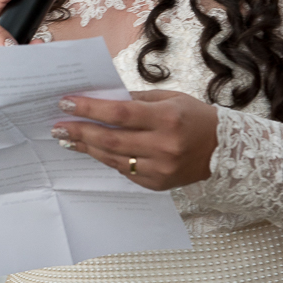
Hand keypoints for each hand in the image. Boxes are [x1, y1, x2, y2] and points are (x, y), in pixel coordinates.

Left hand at [52, 90, 217, 191]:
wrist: (224, 150)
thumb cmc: (194, 116)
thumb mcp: (169, 98)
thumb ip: (136, 100)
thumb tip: (102, 99)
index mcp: (166, 118)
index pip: (119, 113)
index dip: (89, 109)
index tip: (66, 102)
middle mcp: (163, 145)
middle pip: (111, 139)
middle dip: (80, 131)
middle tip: (57, 125)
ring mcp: (161, 168)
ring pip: (114, 158)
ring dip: (87, 147)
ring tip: (68, 138)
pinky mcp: (158, 184)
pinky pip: (125, 171)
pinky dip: (107, 159)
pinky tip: (93, 150)